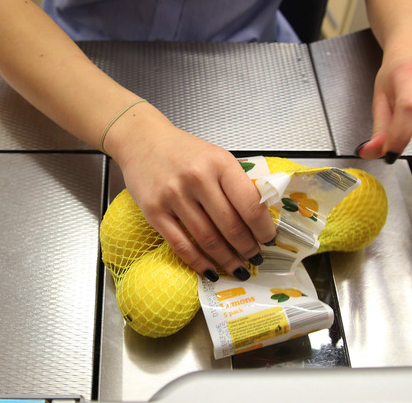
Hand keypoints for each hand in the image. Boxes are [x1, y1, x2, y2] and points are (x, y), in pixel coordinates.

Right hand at [115, 120, 275, 280]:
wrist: (142, 140)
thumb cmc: (184, 151)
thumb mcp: (216, 157)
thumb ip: (236, 184)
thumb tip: (259, 220)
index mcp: (220, 163)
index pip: (250, 204)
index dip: (263, 229)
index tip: (269, 240)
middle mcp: (197, 178)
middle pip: (230, 226)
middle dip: (247, 248)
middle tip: (255, 258)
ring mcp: (173, 196)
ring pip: (208, 239)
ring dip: (227, 259)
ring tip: (238, 268)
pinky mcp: (154, 211)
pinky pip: (181, 245)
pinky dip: (199, 262)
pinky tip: (211, 271)